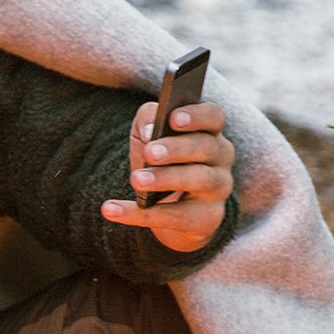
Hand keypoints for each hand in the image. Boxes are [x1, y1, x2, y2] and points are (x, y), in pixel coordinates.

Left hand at [101, 99, 235, 252]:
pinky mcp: (206, 218)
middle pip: (206, 147)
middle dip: (176, 149)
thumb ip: (148, 119)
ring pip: (199, 180)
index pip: (213, 117)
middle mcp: (221, 158)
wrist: (169, 208)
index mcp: (209, 131)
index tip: (173, 119)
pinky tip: (112, 210)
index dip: (196, 116)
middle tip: (150, 153)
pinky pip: (175, 217)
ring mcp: (218, 189)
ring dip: (165, 179)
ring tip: (137, 180)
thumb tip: (150, 130)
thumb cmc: (161, 161)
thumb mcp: (148, 134)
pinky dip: (141, 215)